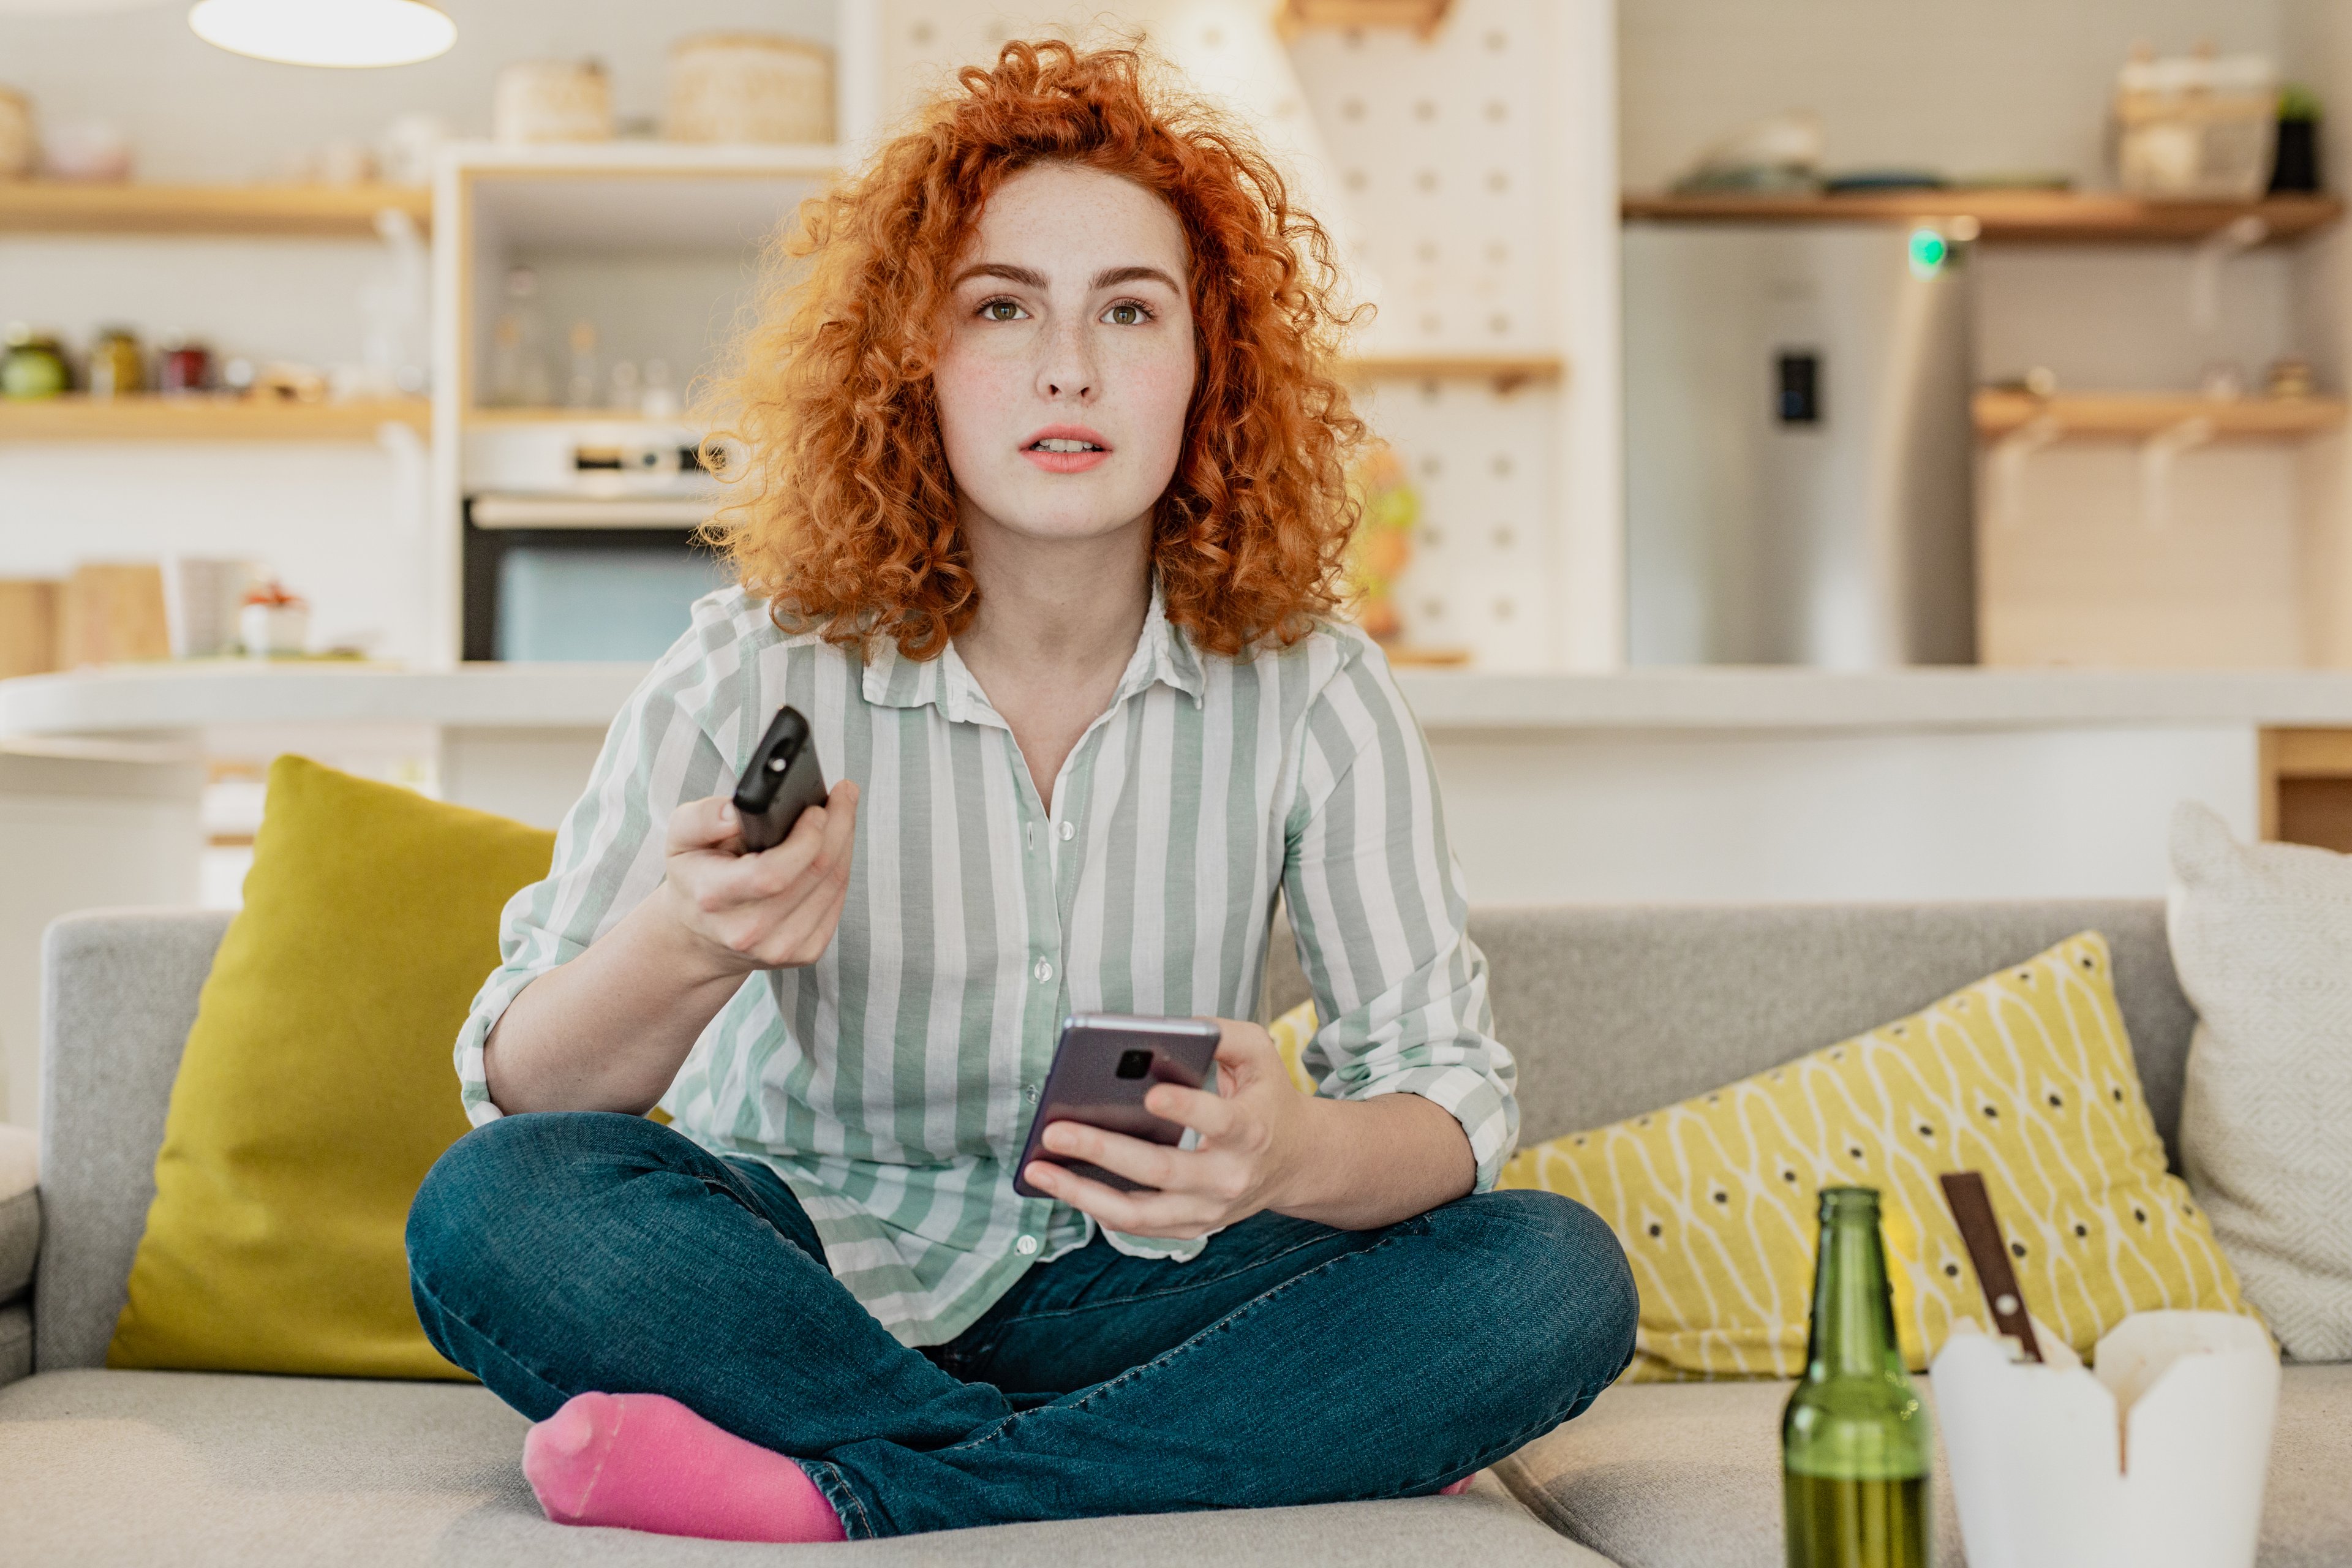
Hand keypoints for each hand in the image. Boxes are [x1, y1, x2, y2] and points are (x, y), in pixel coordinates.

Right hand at [658, 781, 858, 974]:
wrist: (699, 936)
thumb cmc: (695, 878)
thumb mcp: (681, 838)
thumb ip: (703, 818)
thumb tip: (740, 810)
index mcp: (714, 898)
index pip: (773, 873)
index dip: (805, 839)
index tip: (817, 808)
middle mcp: (747, 930)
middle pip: (814, 874)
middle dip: (837, 827)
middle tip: (843, 796)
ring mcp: (779, 947)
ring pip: (833, 886)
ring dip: (844, 844)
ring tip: (841, 815)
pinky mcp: (804, 953)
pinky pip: (838, 903)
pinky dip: (842, 868)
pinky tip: (836, 848)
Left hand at [1021, 1018, 1312, 1238]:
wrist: (1296, 1161)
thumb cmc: (1266, 1097)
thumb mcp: (1260, 1054)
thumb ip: (1222, 1033)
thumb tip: (1163, 1030)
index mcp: (1251, 1129)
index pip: (1219, 1120)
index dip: (1186, 1108)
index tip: (1149, 1094)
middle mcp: (1229, 1177)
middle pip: (1163, 1170)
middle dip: (1105, 1150)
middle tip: (1055, 1130)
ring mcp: (1208, 1210)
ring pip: (1140, 1214)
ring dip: (1084, 1194)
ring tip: (1038, 1170)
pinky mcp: (1189, 1227)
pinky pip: (1136, 1225)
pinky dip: (1095, 1207)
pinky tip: (1061, 1183)